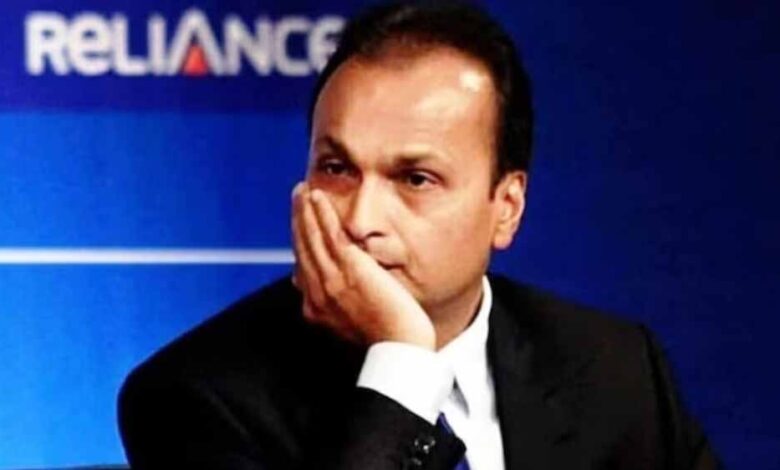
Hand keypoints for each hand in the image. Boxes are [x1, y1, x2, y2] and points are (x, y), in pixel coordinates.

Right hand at [291, 182, 435, 349]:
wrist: (399, 346)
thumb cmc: (387, 337)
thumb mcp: (355, 321)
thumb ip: (342, 304)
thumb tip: (332, 294)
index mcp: (317, 307)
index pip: (303, 266)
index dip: (300, 241)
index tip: (301, 223)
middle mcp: (319, 292)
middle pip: (303, 248)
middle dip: (298, 219)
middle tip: (298, 196)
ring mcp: (332, 279)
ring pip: (312, 237)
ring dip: (306, 211)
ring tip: (304, 190)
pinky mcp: (350, 268)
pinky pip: (330, 234)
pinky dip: (321, 214)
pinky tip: (318, 198)